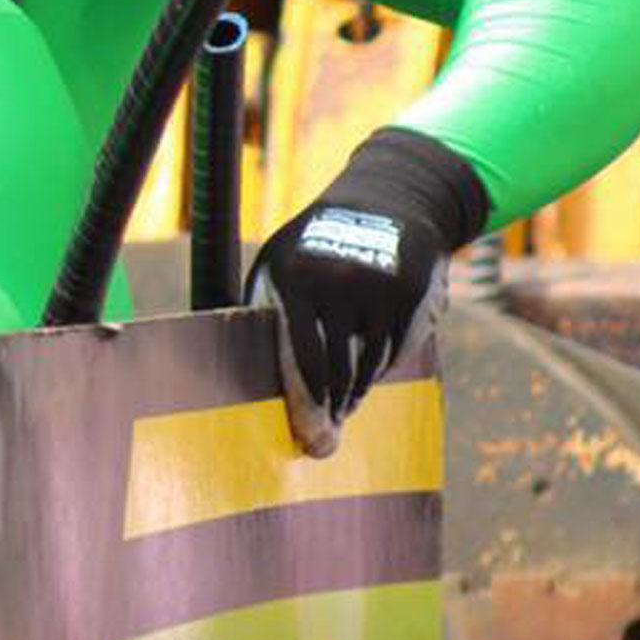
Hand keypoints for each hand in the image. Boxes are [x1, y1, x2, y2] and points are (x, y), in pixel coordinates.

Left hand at [246, 127, 485, 456]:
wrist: (384, 204)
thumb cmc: (315, 243)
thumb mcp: (281, 260)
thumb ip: (265, 306)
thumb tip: (230, 360)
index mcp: (297, 277)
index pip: (300, 354)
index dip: (305, 399)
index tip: (308, 434)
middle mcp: (338, 283)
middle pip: (336, 367)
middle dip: (332, 406)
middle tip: (328, 432)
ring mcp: (378, 289)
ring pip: (368, 364)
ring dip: (356, 392)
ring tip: (345, 407)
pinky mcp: (410, 296)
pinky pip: (393, 351)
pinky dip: (380, 370)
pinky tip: (367, 379)